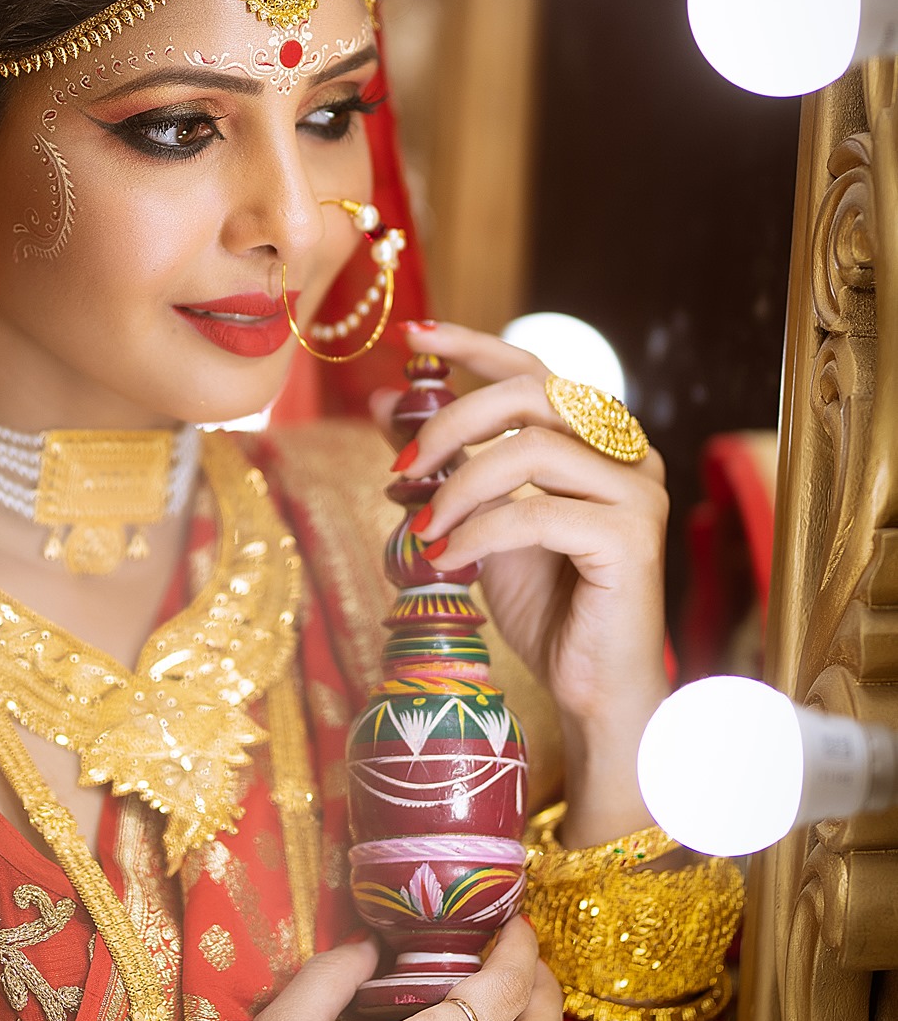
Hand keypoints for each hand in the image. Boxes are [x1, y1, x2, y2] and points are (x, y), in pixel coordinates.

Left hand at [378, 322, 668, 754]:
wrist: (589, 685)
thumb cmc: (544, 601)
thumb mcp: (477, 517)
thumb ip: (443, 459)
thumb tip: (383, 399)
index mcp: (597, 438)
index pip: (533, 369)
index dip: (472, 346)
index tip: (411, 335)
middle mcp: (628, 452)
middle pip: (532, 395)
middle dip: (452, 422)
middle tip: (401, 467)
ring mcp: (637, 491)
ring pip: (530, 451)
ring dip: (458, 488)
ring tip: (423, 530)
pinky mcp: (630, 537)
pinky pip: (536, 514)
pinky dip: (478, 534)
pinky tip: (446, 561)